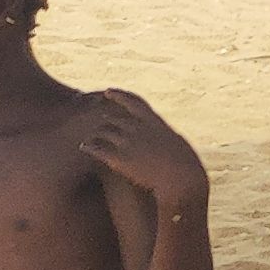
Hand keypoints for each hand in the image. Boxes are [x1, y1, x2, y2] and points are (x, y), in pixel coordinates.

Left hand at [73, 89, 205, 206]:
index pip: (133, 101)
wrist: (181, 177)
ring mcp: (127, 141)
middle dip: (103, 120)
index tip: (108, 91)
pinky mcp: (118, 157)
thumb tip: (171, 138)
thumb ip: (168, 137)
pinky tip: (84, 147)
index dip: (119, 95)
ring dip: (94, 133)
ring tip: (88, 137)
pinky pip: (96, 148)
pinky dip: (88, 146)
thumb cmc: (185, 163)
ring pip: (102, 131)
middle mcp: (138, 127)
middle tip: (93, 121)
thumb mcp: (178, 144)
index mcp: (153, 121)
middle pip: (112, 118)